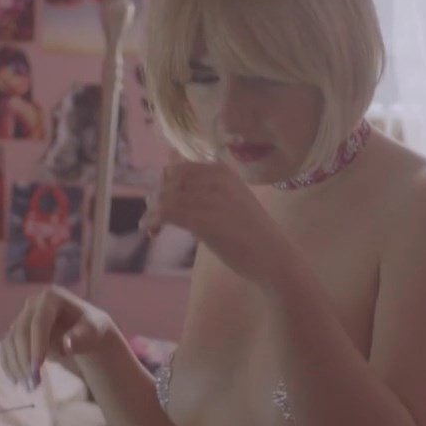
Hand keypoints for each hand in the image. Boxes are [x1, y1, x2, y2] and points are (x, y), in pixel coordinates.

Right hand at [0, 285, 119, 391]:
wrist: (85, 330)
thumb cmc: (91, 328)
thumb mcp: (92, 331)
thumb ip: (81, 337)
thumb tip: (66, 345)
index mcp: (51, 298)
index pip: (39, 322)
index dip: (36, 345)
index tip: (37, 369)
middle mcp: (32, 304)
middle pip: (20, 331)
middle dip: (24, 358)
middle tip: (32, 382)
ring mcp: (23, 317)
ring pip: (10, 341)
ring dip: (16, 364)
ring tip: (28, 385)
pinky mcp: (17, 331)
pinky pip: (7, 348)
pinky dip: (9, 364)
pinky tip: (16, 381)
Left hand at [141, 161, 292, 285]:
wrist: (274, 256)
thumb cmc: (252, 233)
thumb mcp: (230, 200)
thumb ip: (205, 191)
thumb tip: (169, 183)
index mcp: (222, 171)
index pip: (178, 168)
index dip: (165, 184)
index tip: (161, 202)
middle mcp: (215, 178)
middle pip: (168, 182)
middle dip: (156, 198)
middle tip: (153, 218)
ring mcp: (209, 198)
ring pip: (165, 198)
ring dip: (152, 212)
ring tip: (152, 227)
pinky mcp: (203, 220)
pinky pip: (167, 214)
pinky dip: (153, 222)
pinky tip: (151, 231)